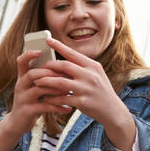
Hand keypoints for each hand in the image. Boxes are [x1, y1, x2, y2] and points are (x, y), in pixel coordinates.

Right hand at [0, 49, 72, 150]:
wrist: (18, 123)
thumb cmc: (32, 102)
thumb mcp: (35, 88)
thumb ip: (45, 78)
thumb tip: (66, 67)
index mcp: (23, 77)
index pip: (22, 61)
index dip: (29, 54)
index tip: (40, 50)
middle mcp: (21, 85)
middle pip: (32, 74)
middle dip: (50, 73)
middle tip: (65, 75)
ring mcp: (23, 98)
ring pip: (38, 89)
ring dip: (55, 90)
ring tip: (68, 91)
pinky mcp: (27, 110)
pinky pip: (44, 107)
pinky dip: (57, 107)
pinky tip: (67, 109)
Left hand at [31, 36, 135, 150]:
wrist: (112, 110)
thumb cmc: (101, 91)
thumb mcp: (96, 75)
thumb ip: (82, 68)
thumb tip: (63, 61)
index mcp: (93, 66)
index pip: (73, 53)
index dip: (59, 46)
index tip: (48, 40)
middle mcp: (90, 75)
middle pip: (64, 66)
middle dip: (49, 66)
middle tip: (39, 67)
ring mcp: (86, 89)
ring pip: (60, 82)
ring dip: (46, 81)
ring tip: (37, 82)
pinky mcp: (82, 102)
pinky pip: (62, 98)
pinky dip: (52, 98)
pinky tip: (46, 98)